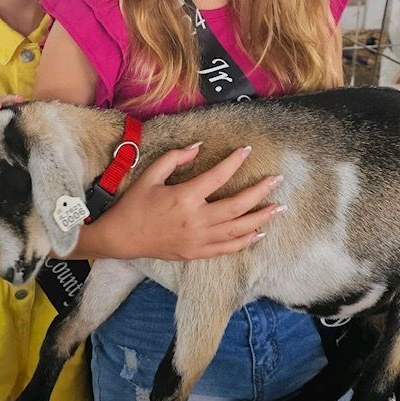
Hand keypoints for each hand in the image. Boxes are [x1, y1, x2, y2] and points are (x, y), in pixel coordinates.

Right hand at [94, 144, 283, 260]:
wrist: (121, 238)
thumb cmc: (134, 204)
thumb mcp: (150, 175)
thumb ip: (174, 159)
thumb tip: (198, 148)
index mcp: (184, 197)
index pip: (218, 176)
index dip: (234, 162)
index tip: (246, 150)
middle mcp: (195, 220)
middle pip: (237, 205)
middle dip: (260, 192)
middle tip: (277, 181)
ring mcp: (198, 239)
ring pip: (238, 230)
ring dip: (261, 218)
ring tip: (278, 209)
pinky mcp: (196, 252)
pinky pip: (227, 248)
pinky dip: (245, 241)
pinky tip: (258, 233)